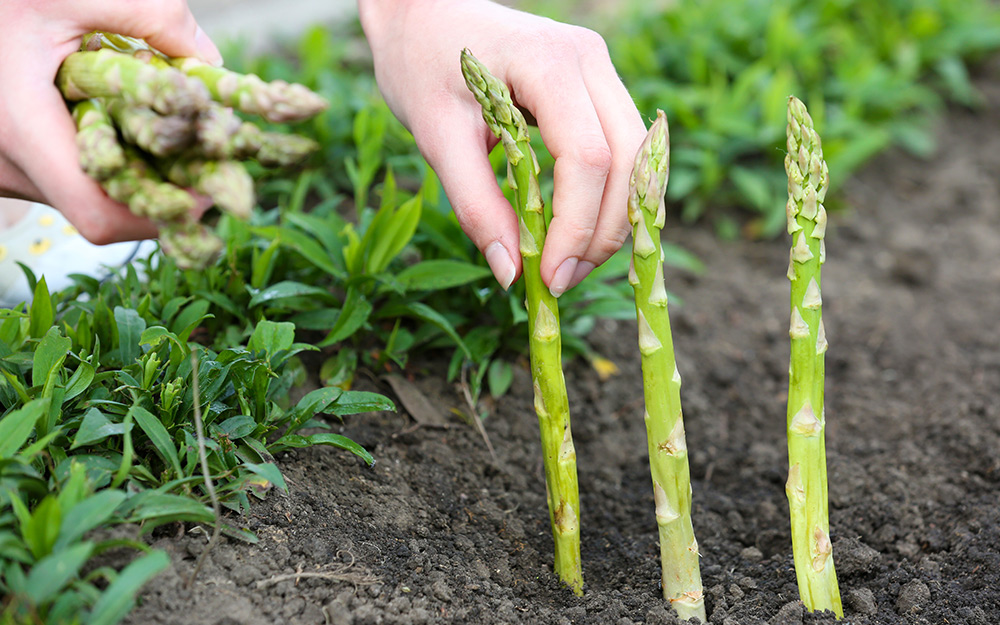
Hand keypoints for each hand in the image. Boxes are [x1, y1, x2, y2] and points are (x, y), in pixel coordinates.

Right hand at [0, 0, 221, 243]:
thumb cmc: (2, 0)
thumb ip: (146, 14)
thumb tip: (210, 58)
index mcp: (22, 132)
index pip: (102, 216)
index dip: (165, 211)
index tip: (209, 183)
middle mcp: (10, 167)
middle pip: (107, 212)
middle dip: (165, 189)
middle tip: (206, 153)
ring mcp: (9, 171)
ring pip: (92, 196)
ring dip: (141, 172)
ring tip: (176, 132)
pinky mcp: (14, 165)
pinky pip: (74, 178)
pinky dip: (114, 159)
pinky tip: (134, 122)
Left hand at [358, 0, 645, 294]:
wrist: (423, 14)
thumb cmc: (420, 63)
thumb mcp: (434, 136)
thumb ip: (475, 204)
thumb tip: (512, 274)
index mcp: (548, 61)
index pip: (588, 158)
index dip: (577, 226)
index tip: (550, 277)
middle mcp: (589, 60)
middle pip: (628, 162)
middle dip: (603, 232)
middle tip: (563, 280)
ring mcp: (600, 71)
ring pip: (636, 161)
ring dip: (612, 220)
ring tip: (570, 263)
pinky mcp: (598, 89)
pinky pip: (623, 153)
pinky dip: (609, 200)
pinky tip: (579, 233)